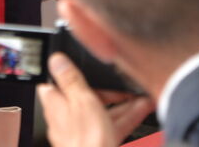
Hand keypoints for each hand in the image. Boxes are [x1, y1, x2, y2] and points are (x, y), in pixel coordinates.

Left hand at [38, 53, 153, 146]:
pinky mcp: (97, 142)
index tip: (86, 65)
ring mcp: (83, 132)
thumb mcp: (82, 100)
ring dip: (123, 102)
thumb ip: (70, 79)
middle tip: (126, 83)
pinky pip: (112, 125)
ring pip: (103, 111)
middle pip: (87, 96)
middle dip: (109, 89)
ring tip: (142, 95)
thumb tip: (57, 60)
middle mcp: (67, 118)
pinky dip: (127, 117)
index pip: (57, 82)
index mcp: (57, 104)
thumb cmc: (85, 141)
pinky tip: (142, 109)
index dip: (71, 72)